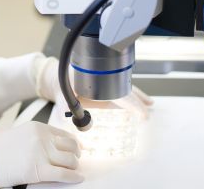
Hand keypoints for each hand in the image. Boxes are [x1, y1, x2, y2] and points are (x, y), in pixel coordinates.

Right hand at [0, 121, 83, 186]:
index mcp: (38, 127)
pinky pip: (64, 174)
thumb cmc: (0, 149)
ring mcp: (41, 153)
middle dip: (76, 155)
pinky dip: (73, 177)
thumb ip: (39, 138)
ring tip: (72, 170)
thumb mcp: (22, 135)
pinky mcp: (39, 169)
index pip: (65, 134)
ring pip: (70, 160)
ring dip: (74, 166)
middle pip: (71, 146)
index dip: (74, 144)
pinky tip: (76, 178)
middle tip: (75, 160)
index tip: (78, 149)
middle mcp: (42, 138)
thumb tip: (57, 146)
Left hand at [34, 56, 153, 118]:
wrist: (55, 74)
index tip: (143, 114)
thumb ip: (72, 115)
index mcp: (93, 81)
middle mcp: (100, 77)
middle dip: (138, 98)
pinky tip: (136, 96)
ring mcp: (102, 76)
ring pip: (124, 83)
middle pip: (124, 87)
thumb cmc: (59, 88)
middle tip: (149, 109)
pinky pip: (118, 82)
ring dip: (136, 93)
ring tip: (148, 102)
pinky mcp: (102, 77)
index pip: (119, 93)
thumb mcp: (63, 102)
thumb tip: (85, 128)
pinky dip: (129, 89)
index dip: (132, 104)